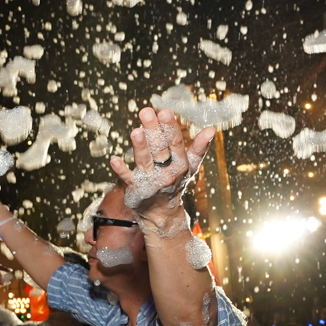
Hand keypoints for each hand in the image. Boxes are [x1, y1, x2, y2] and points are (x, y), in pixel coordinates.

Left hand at [109, 107, 212, 223]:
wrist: (162, 213)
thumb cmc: (175, 183)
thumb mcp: (190, 166)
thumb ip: (199, 148)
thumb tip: (212, 129)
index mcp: (180, 164)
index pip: (175, 142)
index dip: (170, 127)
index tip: (164, 112)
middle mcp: (167, 172)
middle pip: (159, 148)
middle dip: (153, 130)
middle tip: (146, 112)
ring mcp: (151, 181)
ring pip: (144, 161)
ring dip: (139, 146)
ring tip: (135, 132)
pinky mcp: (135, 188)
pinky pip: (127, 178)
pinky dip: (120, 169)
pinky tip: (113, 160)